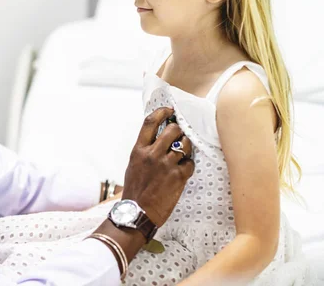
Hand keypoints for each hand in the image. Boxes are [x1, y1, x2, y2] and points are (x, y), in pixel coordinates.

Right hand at [91, 108, 193, 267]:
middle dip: (179, 130)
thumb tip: (156, 140)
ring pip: (185, 145)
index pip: (150, 122)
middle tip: (180, 135)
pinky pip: (190, 164)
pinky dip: (188, 166)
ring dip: (186, 147)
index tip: (169, 110)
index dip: (162, 112)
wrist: (138, 213)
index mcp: (138, 150)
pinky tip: (182, 172)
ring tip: (182, 154)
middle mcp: (152, 154)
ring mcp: (166, 165)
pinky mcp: (178, 177)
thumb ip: (144, 151)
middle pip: (172, 130)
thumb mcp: (133, 165)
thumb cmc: (135, 191)